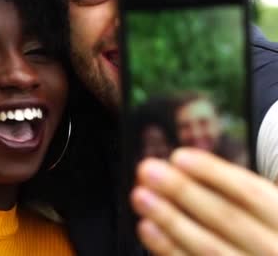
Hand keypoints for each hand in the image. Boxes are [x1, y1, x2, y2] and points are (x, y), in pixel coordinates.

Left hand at [131, 148, 277, 254]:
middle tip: (148, 170)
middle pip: (226, 218)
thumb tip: (190, 165)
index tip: (179, 157)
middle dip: (182, 191)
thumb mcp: (267, 208)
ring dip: (169, 219)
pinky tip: (148, 228)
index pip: (251, 192)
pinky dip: (168, 248)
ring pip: (208, 247)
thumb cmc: (264, 231)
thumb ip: (240, 190)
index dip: (213, 173)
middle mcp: (275, 248)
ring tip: (141, 196)